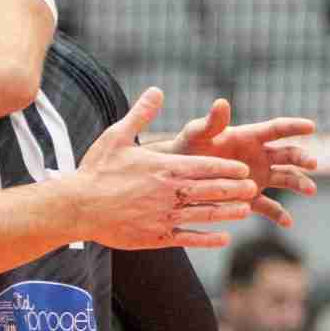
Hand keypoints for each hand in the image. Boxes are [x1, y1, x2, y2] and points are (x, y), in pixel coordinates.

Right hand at [70, 88, 261, 249]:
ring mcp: (164, 216)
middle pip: (212, 190)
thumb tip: (156, 91)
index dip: (227, 168)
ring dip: (228, 212)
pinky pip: (189, 238)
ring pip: (205, 214)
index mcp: (164, 167)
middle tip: (252, 188)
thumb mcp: (116, 137)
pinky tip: (223, 238)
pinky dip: (209, 239)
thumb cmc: (95, 170)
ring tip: (245, 210)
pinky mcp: (156, 237)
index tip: (242, 169)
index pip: (205, 166)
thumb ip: (140, 115)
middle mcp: (169, 192)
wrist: (77, 207)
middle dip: (235, 189)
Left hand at [170, 99, 320, 226]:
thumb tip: (221, 102)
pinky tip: (288, 223)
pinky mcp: (250, 197)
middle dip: (301, 158)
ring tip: (310, 190)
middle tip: (312, 163)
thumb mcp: (196, 134)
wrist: (178, 175)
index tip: (311, 126)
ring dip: (299, 183)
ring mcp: (258, 177)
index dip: (294, 126)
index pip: (276, 129)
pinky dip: (279, 215)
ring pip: (286, 178)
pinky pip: (269, 207)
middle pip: (287, 154)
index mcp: (249, 137)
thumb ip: (210, 123)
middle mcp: (259, 156)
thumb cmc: (187, 148)